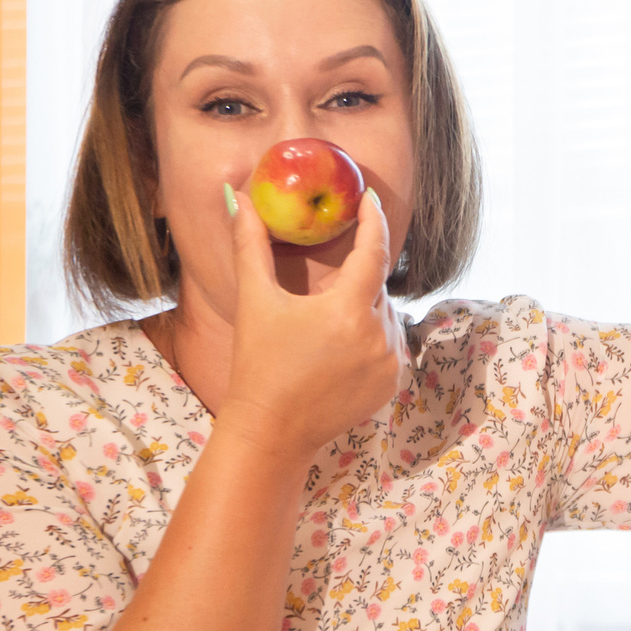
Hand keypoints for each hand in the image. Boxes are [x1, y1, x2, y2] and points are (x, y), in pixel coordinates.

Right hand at [218, 183, 404, 460]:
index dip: (373, 220)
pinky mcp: (392, 384)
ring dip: (363, 308)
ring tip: (324, 326)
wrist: (271, 432)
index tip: (370, 198)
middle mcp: (378, 334)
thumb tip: (238, 198)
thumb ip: (249, 245)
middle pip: (375, 286)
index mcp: (348, 310)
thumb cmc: (258, 364)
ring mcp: (390, 362)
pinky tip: (339, 349)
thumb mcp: (254, 301)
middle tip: (327, 283)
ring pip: (385, 315)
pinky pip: (390, 344)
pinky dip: (372, 337)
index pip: (373, 250)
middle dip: (355, 276)